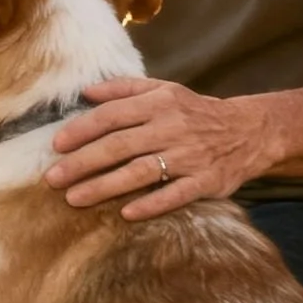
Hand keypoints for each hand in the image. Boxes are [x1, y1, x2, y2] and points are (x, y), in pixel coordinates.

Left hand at [45, 77, 279, 221]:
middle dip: (82, 163)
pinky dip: (151, 204)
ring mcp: (189, 156)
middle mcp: (171, 127)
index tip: (56, 145)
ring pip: (141, 171)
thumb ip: (124, 89)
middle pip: (119, 146)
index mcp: (159, 104)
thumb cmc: (196, 111)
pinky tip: (126, 214)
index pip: (112, 116)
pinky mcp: (206, 182)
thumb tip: (86, 92)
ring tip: (75, 198)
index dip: (82, 130)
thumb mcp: (164, 90)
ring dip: (105, 186)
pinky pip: (175, 194)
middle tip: (53, 178)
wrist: (250, 130)